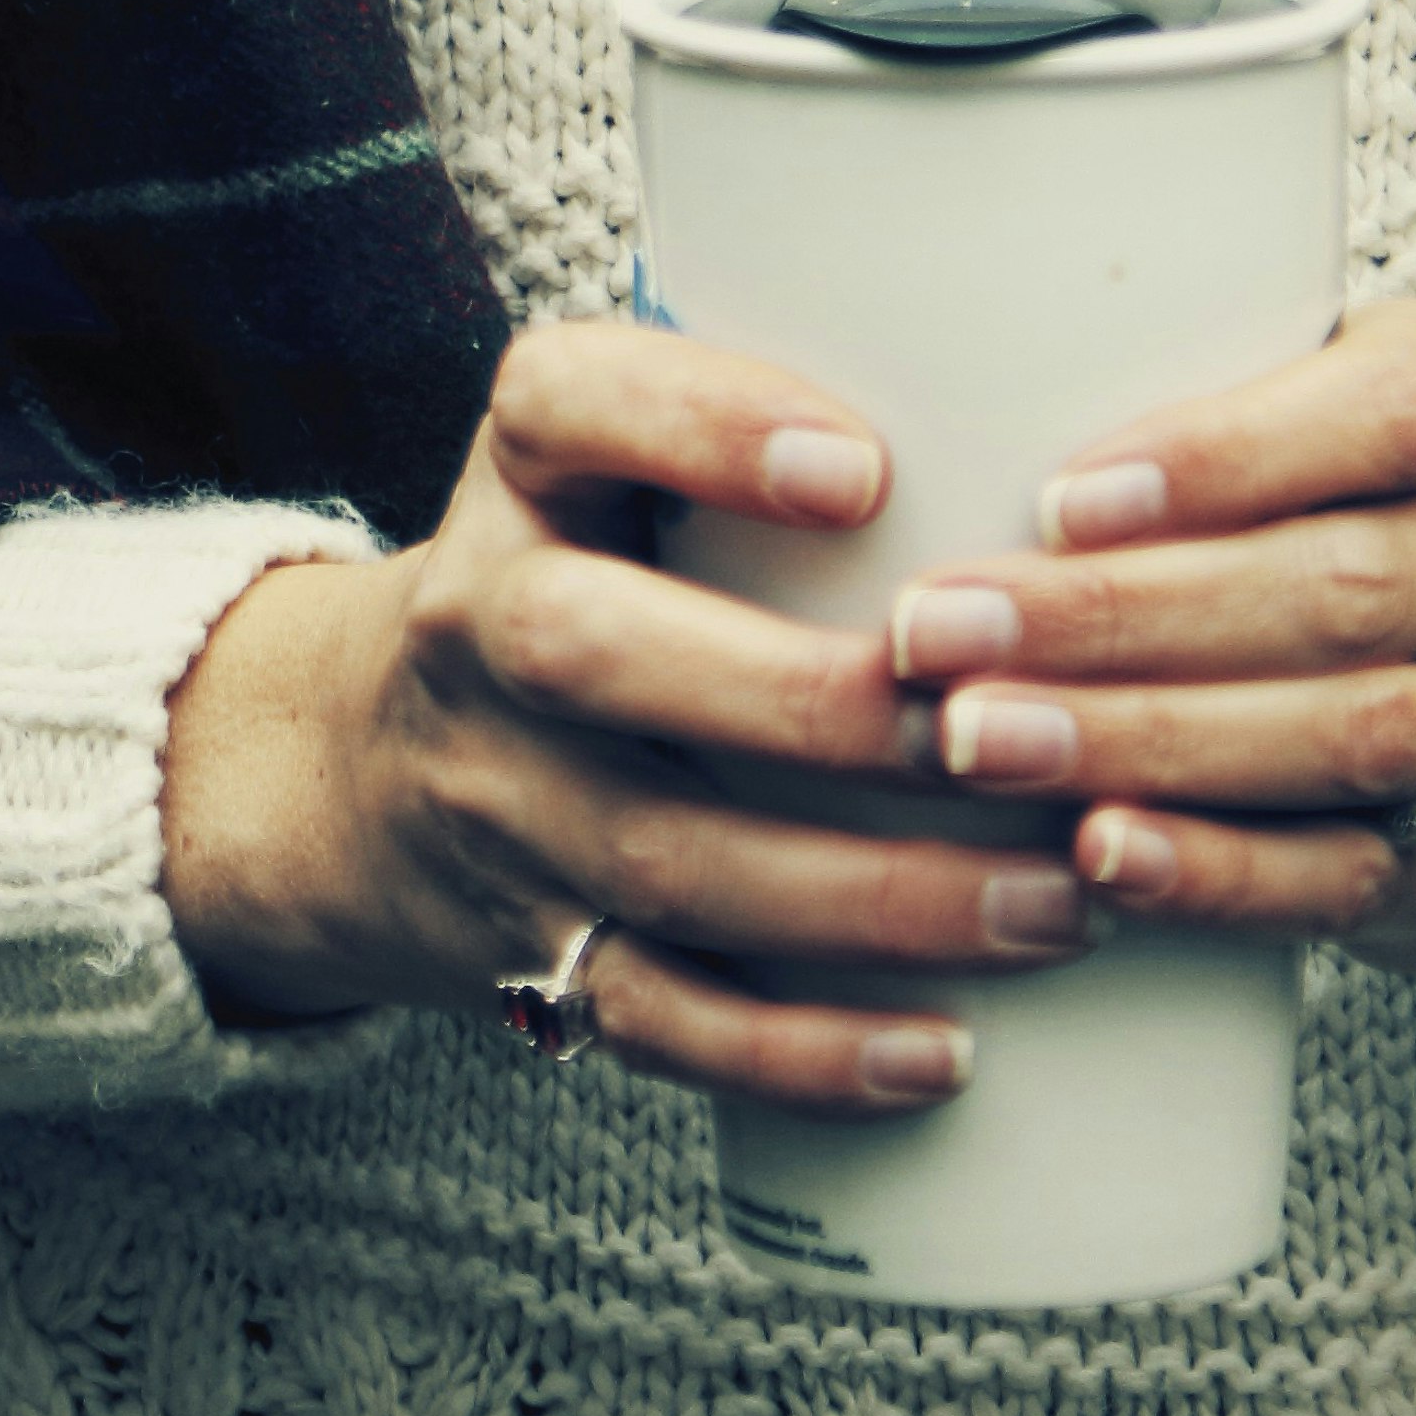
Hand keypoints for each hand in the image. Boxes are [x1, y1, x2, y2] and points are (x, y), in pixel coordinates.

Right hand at [157, 321, 1086, 1117]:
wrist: (350, 770)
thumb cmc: (583, 572)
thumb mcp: (610, 454)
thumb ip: (769, 409)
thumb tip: (1065, 363)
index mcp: (522, 472)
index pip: (566, 402)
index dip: (702, 425)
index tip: (867, 465)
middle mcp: (480, 626)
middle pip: (598, 653)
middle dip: (812, 705)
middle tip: (1008, 730)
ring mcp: (498, 802)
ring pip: (665, 856)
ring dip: (874, 894)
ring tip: (1062, 901)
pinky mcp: (529, 950)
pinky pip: (660, 1017)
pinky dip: (803, 1051)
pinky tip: (945, 1052)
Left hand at [874, 300, 1415, 970]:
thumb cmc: (1366, 507)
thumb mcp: (1331, 400)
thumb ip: (1205, 390)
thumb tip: (969, 407)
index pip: (1382, 414)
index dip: (1221, 458)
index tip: (1058, 499)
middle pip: (1331, 591)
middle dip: (1116, 617)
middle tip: (938, 630)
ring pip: (1338, 735)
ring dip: (1140, 742)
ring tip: (977, 738)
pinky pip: (1341, 875)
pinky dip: (1213, 872)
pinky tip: (1095, 853)